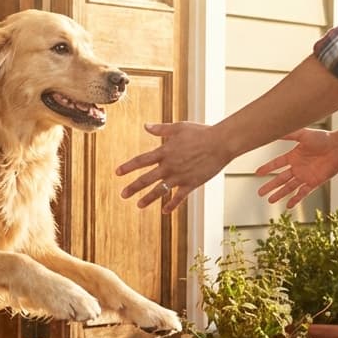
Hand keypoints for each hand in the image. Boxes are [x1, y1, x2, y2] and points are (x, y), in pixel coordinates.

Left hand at [116, 122, 231, 212]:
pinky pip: (179, 197)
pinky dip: (171, 205)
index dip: (128, 167)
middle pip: (146, 179)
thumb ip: (161, 129)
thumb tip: (146, 126)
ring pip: (160, 191)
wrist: (220, 143)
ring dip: (148, 199)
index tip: (117, 173)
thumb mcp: (178, 127)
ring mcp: (179, 176)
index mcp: (164, 152)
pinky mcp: (191, 184)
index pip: (141, 161)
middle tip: (123, 195)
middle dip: (133, 187)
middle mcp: (169, 166)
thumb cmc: (201, 132)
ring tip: (138, 205)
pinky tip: (164, 211)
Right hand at [255, 128, 337, 206]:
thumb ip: (289, 134)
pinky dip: (296, 199)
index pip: (276, 164)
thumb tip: (274, 131)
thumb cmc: (324, 138)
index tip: (257, 173)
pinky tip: (288, 205)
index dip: (267, 168)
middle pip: (280, 179)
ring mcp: (305, 176)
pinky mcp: (314, 182)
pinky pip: (303, 193)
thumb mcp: (303, 134)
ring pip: (289, 187)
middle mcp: (298, 167)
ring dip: (280, 194)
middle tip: (260, 193)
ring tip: (270, 201)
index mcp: (293, 156)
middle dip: (270, 186)